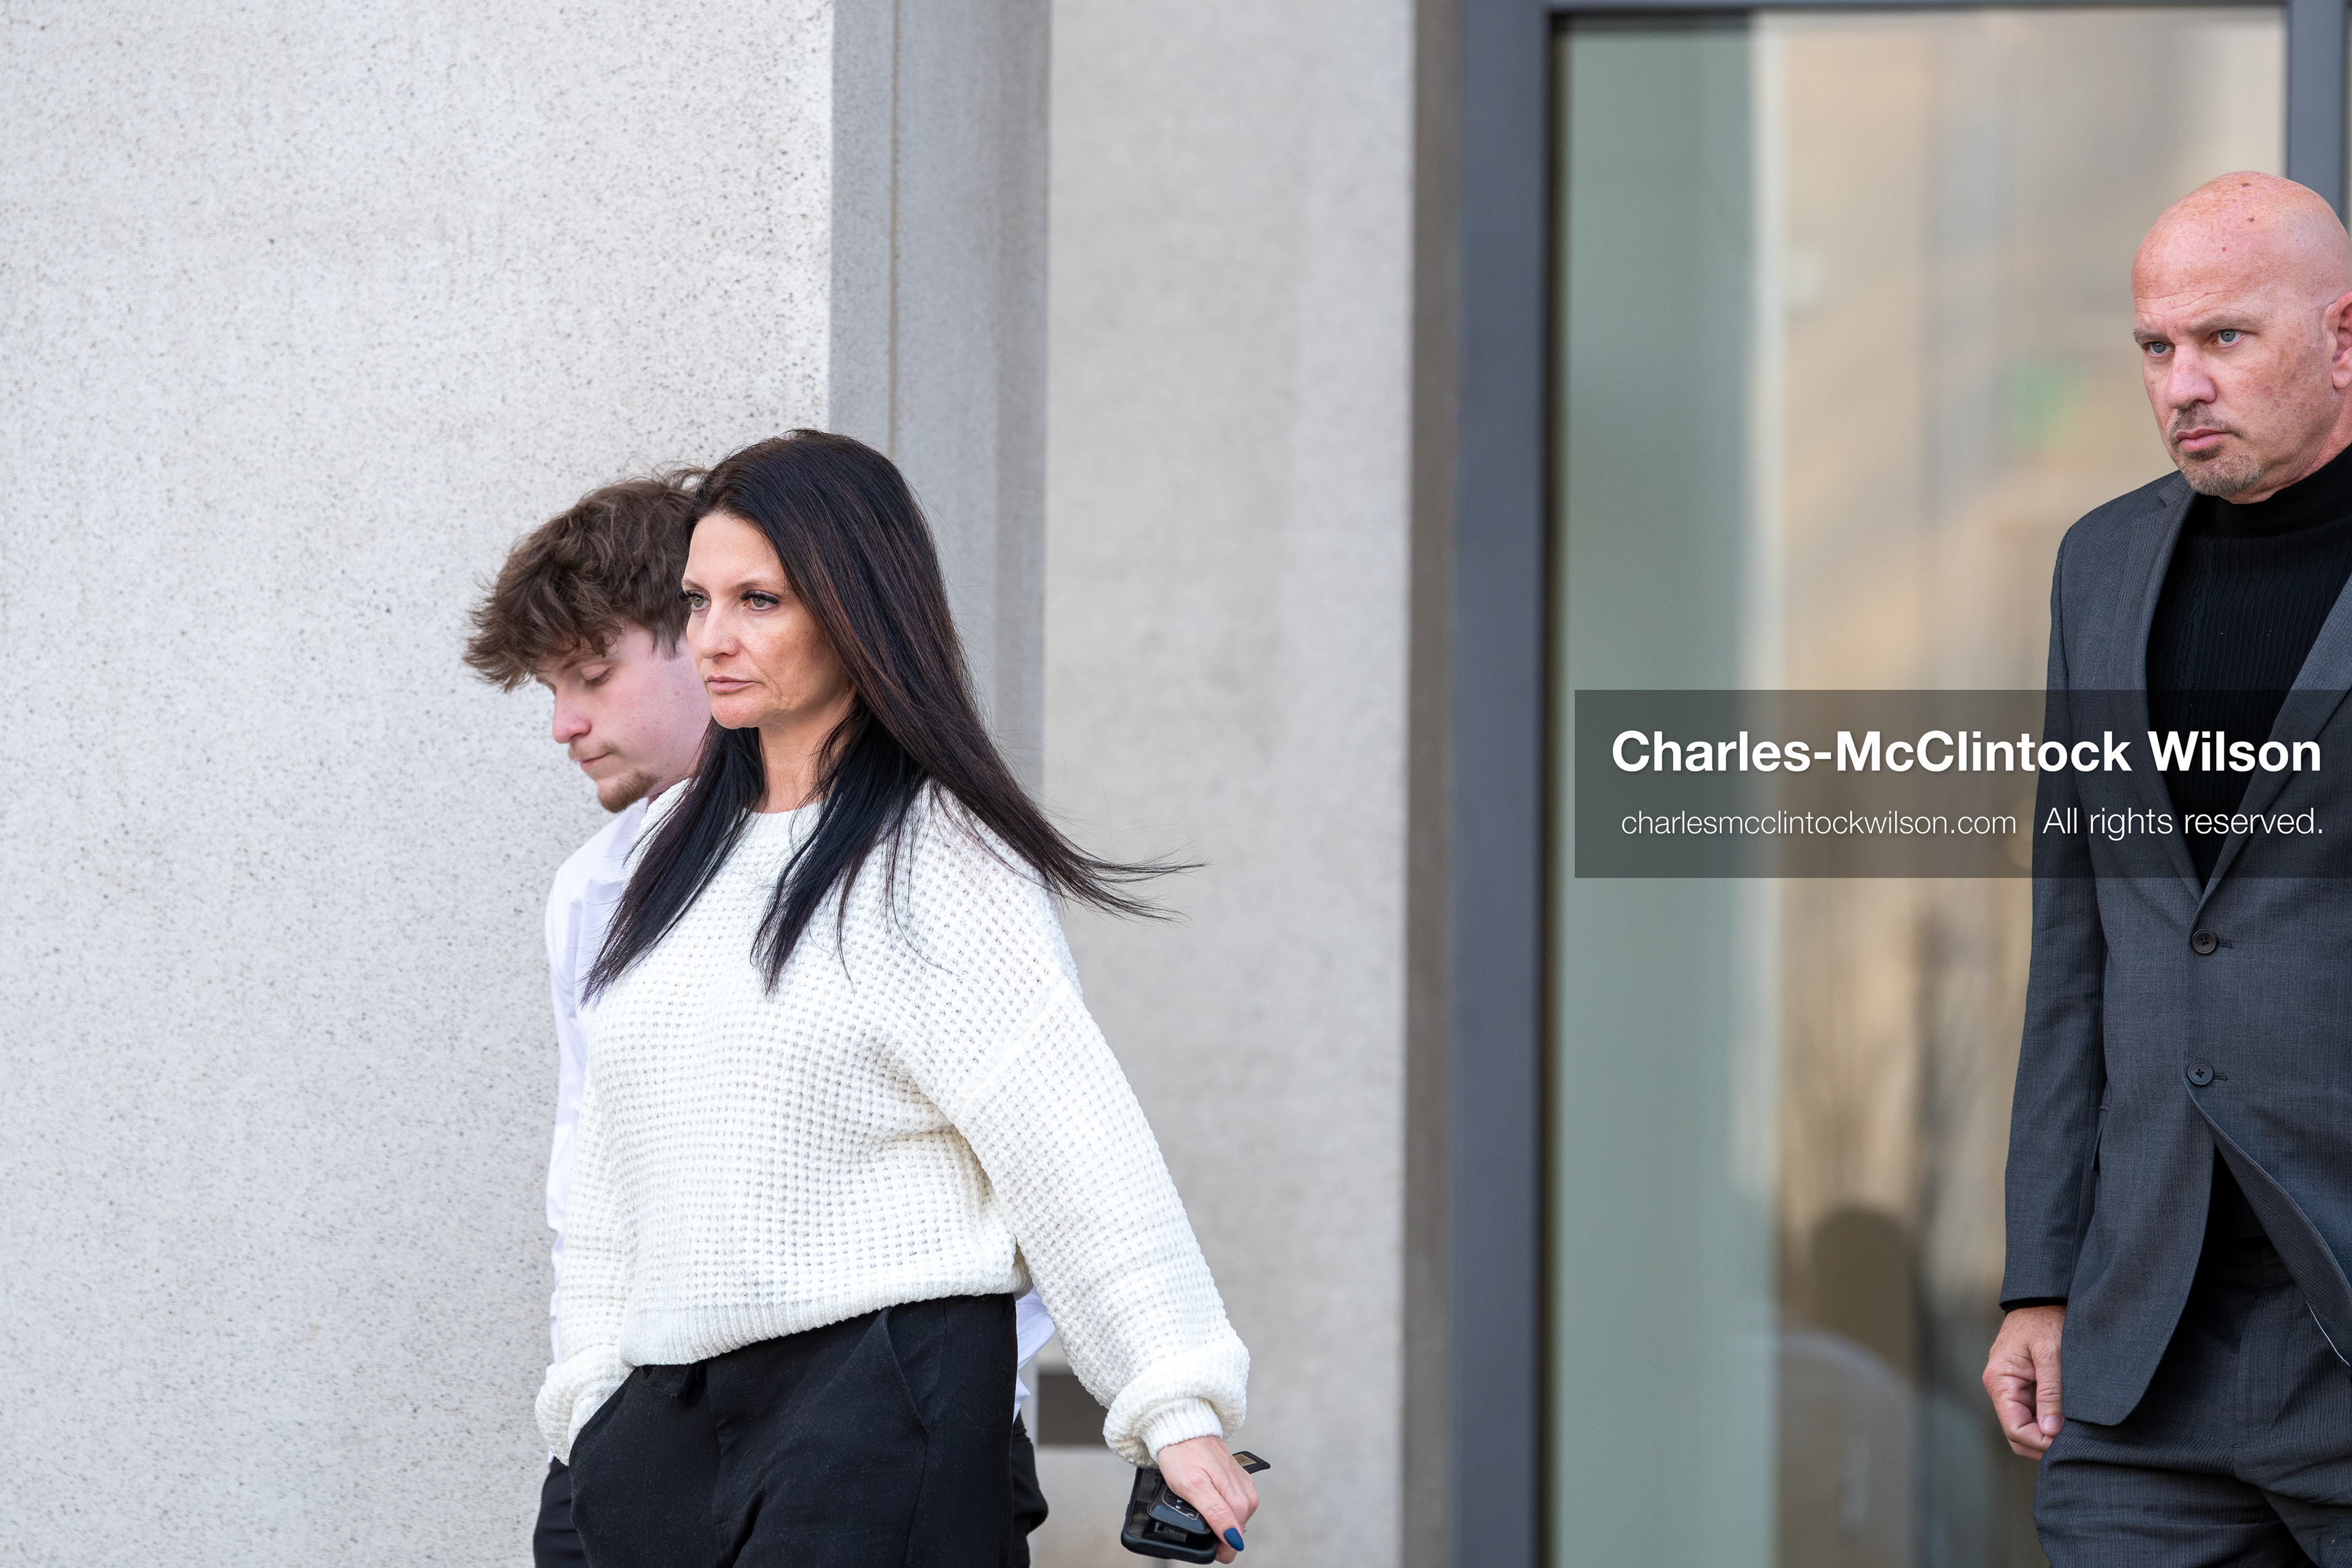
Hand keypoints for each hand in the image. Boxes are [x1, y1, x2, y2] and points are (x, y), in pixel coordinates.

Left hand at [1155, 1435, 1259, 1561]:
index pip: (1235, 1538)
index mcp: (1237, 1498)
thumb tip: (1234, 1539)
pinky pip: (1234, 1502)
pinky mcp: (1239, 1479)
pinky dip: (1221, 1505)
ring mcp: (1243, 1485)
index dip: (1219, 1546)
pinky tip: (1210, 1497)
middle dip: (1217, 1530)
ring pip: (1235, 1516)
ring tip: (1201, 1505)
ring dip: (1219, 1517)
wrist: (1182, 1427)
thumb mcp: (1193, 1488)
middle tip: (1196, 1516)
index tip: (1204, 1541)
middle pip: (1235, 1528)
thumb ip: (1215, 1514)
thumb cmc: (1183, 1455)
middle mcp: (1245, 1492)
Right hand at [1982, 1304, 2065, 1457]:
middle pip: (2018, 1434)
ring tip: (2076, 1432)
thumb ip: (2050, 1394)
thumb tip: (2050, 1432)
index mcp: (1999, 1381)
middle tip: (2076, 1443)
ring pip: (2026, 1427)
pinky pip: (2034, 1415)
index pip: (2015, 1429)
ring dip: (2048, 1435)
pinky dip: (2050, 1423)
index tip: (2070, 1442)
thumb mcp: (2051, 1354)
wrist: (2043, 1297)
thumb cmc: (2045, 1319)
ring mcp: (2012, 1389)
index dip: (2042, 1442)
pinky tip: (2071, 1421)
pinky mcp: (2025, 1386)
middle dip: (2044, 1444)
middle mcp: (2001, 1389)